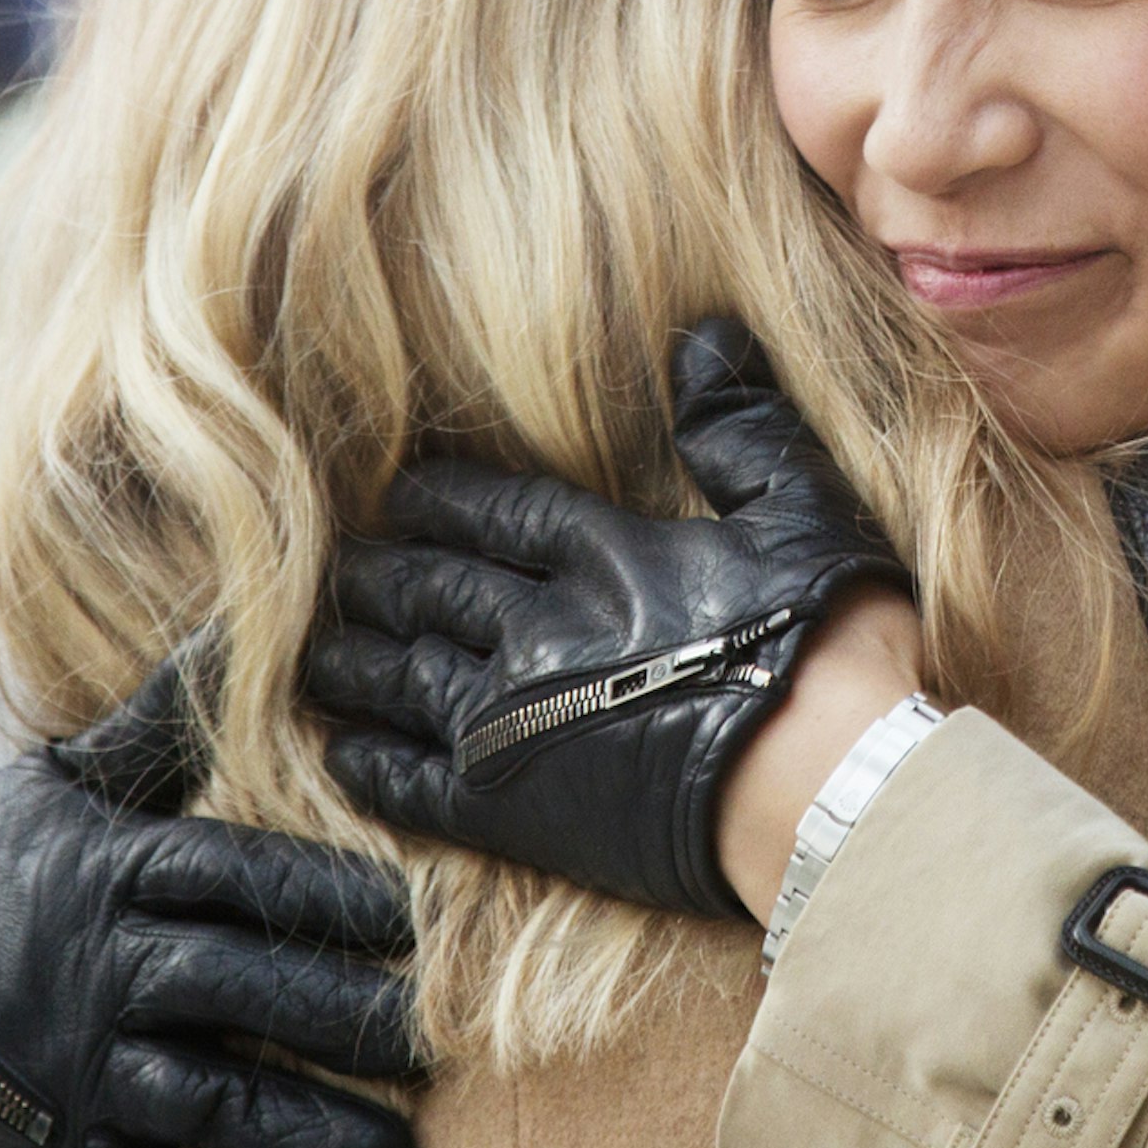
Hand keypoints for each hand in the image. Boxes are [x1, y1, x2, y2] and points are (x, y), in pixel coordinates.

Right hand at [0, 649, 421, 1147]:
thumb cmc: (4, 848)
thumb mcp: (77, 773)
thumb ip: (167, 713)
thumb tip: (251, 613)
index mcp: (125, 872)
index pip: (240, 880)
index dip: (326, 898)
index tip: (419, 917)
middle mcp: (109, 970)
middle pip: (239, 992)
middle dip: (340, 1020)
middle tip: (440, 1045)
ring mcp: (85, 1063)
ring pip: (206, 1100)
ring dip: (301, 1135)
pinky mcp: (63, 1139)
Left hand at [304, 318, 908, 918]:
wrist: (829, 787)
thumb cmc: (830, 642)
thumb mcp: (805, 506)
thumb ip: (743, 424)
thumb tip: (702, 336)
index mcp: (604, 556)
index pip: (494, 512)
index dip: (440, 499)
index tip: (401, 491)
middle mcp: (539, 631)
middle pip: (431, 589)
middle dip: (380, 574)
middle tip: (338, 566)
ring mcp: (515, 724)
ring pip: (401, 678)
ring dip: (353, 659)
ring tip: (318, 649)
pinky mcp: (513, 811)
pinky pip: (412, 783)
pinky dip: (369, 764)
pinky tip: (341, 750)